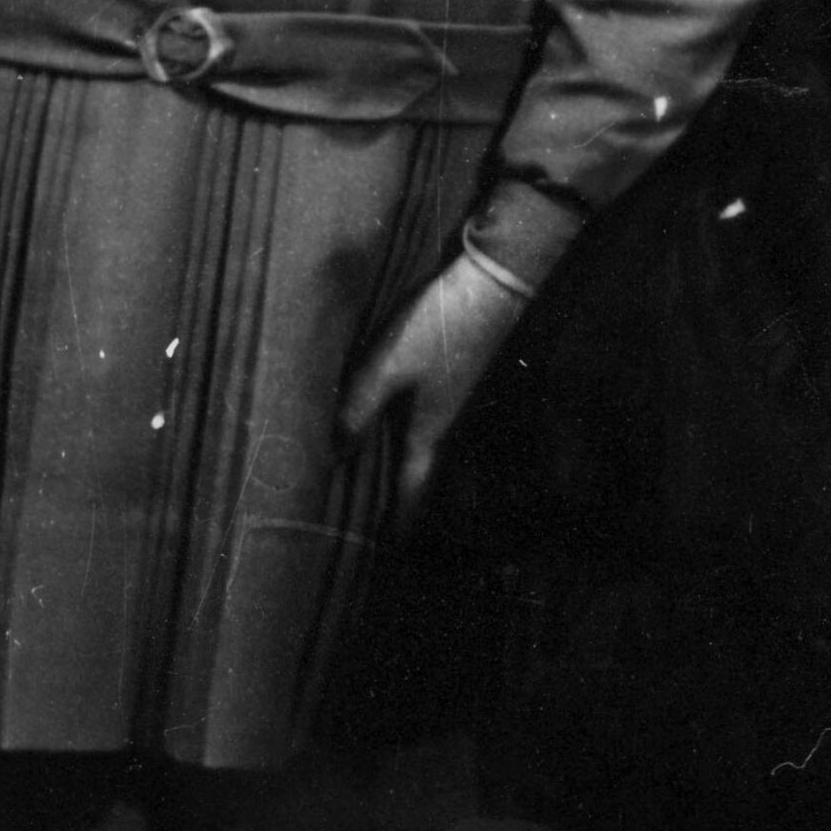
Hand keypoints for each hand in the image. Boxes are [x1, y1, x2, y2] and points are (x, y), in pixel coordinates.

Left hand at [338, 245, 533, 513]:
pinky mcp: (461, 372)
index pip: (414, 491)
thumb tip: (330, 459)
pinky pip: (430, 418)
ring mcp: (460, 397)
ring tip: (377, 479)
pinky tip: (395, 422)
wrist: (500, 278)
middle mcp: (449, 422)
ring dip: (406, 466)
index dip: (400, 523)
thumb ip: (357, 411)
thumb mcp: (388, 366)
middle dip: (401, 499)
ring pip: (427, 445)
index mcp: (431, 430)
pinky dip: (411, 433)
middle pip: (422, 473)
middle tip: (374, 520)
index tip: (387, 551)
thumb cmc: (442, 325)